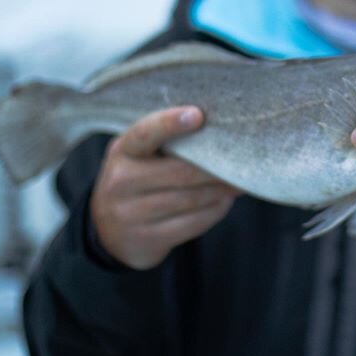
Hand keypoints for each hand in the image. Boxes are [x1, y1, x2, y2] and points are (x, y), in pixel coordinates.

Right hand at [90, 106, 239, 269]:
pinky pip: (192, 224)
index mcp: (122, 152)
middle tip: (245, 159)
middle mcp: (121, 182)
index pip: (145, 133)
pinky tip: (225, 201)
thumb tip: (217, 131)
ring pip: (191, 199)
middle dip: (216, 167)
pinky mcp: (148, 240)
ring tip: (241, 181)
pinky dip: (215, 211)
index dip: (170, 123)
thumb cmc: (137, 180)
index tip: (198, 115)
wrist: (109, 231)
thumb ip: (165, 143)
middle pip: (181, 172)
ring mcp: (131, 214)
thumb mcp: (138, 156)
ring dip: (222, 190)